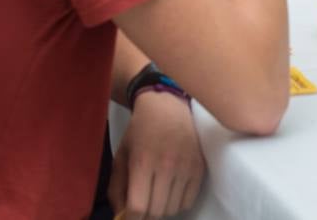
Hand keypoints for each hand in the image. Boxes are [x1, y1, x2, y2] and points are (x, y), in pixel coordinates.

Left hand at [109, 91, 205, 218]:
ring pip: (173, 209)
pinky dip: (178, 203)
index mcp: (142, 162)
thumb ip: (117, 188)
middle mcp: (166, 166)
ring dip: (163, 209)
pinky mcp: (199, 167)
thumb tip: (121, 215)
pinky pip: (189, 201)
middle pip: (157, 211)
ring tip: (158, 197)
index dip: (132, 217)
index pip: (138, 206)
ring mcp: (186, 167)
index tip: (130, 215)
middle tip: (143, 206)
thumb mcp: (121, 156)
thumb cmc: (140, 132)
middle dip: (146, 215)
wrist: (168, 107)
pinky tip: (172, 191)